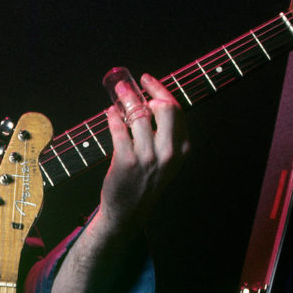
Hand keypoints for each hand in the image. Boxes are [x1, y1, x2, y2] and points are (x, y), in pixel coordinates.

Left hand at [97, 71, 185, 234]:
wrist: (129, 212)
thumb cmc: (146, 182)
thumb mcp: (166, 160)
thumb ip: (165, 135)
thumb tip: (151, 100)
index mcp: (183, 149)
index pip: (176, 110)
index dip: (161, 90)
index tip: (148, 81)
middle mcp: (169, 152)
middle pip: (165, 108)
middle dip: (148, 90)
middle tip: (132, 85)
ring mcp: (148, 157)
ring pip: (139, 115)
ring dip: (125, 98)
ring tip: (117, 94)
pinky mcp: (126, 161)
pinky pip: (119, 128)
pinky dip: (113, 116)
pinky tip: (110, 112)